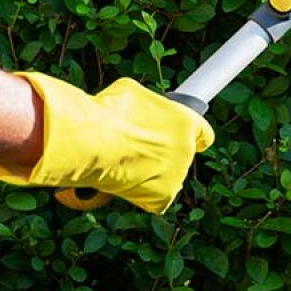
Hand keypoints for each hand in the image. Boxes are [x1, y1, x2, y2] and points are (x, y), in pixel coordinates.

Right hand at [0, 74, 213, 213]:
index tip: (186, 129)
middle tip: (131, 142)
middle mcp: (188, 151)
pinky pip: (149, 193)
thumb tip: (137, 97)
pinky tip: (115, 175)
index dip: (190, 130)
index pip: (203, 132)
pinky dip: (132, 186)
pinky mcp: (157, 196)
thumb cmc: (102, 111)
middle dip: (158, 148)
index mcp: (186, 124)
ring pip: (162, 174)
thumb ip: (139, 103)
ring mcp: (174, 175)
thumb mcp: (126, 95)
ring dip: (143, 168)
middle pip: (179, 153)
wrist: (87, 140)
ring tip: (118, 155)